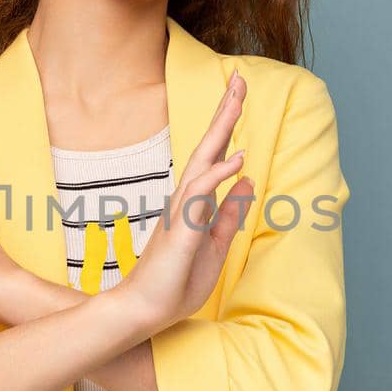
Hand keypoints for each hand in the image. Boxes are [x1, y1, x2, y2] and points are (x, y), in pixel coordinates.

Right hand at [116, 70, 253, 333]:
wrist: (145, 312)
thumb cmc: (176, 282)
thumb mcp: (216, 243)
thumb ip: (230, 211)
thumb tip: (246, 178)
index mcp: (194, 203)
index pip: (214, 157)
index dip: (227, 126)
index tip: (239, 95)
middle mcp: (185, 200)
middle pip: (208, 147)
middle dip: (225, 113)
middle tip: (240, 79)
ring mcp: (181, 212)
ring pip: (203, 161)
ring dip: (222, 130)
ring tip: (237, 99)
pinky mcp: (180, 230)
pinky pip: (200, 196)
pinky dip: (218, 175)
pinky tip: (236, 160)